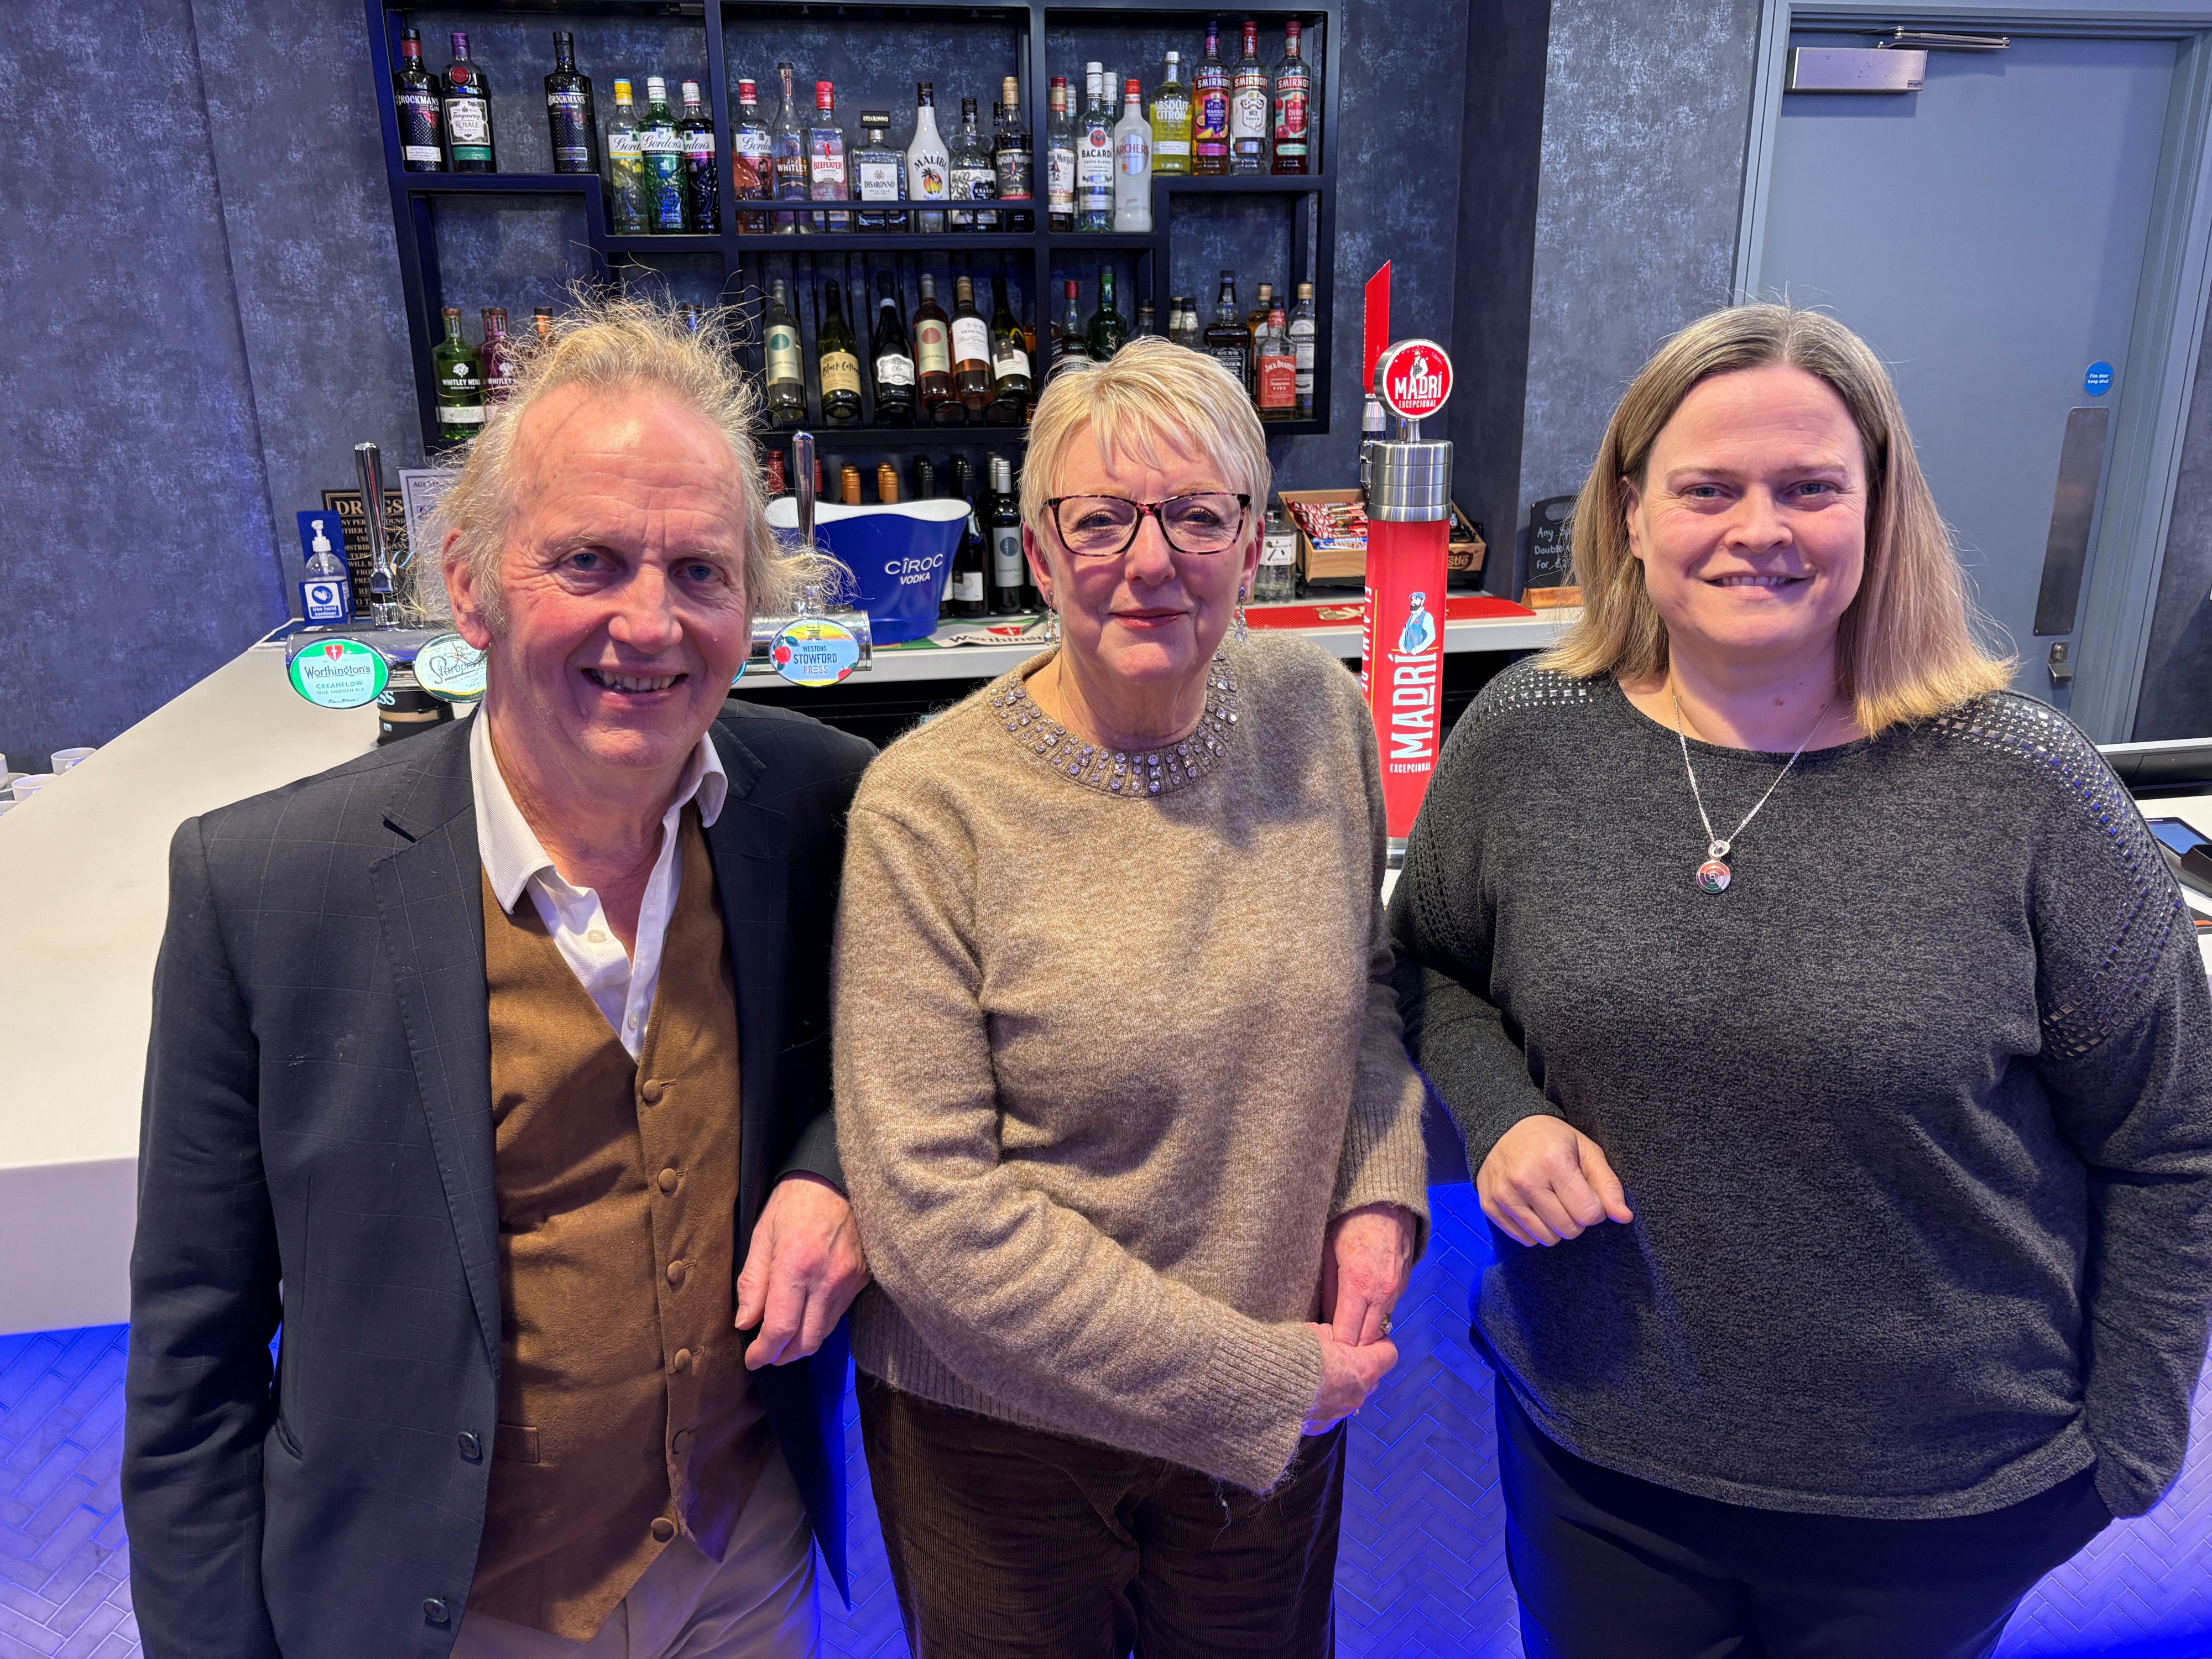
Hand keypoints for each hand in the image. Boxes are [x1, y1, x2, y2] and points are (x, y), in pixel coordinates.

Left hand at [734, 1174, 869, 1368]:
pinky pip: (838, 1315)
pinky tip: (806, 1315)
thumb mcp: (762, 1235)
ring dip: (801, 1344)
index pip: (781, 1329)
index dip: (763, 1352)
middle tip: (766, 1353)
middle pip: (806, 1342)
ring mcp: (849, 1281)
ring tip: (783, 1339)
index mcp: (796, 1265)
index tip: (751, 1359)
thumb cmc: (794, 1202)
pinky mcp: (862, 1279)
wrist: (837, 1178)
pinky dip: (819, 1324)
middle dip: (782, 1356)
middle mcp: (827, 1279)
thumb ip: (753, 1282)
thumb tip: (745, 1323)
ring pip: (824, 1333)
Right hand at [1302, 1323, 1398, 1433]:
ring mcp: (1342, 1412)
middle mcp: (1358, 1394)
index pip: (1389, 1353)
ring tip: (1320, 1372)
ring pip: (1352, 1393)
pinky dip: (1326, 1398)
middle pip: (1372, 1376)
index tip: (1365, 1336)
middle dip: (1360, 1363)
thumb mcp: (1318, 1331)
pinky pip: (1333, 1408)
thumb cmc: (1296, 1355)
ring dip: (1343, 1382)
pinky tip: (1308, 1389)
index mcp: (1363, 1369)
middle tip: (1340, 1352)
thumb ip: (1335, 1335)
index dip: (1379, 1342)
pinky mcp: (1324, 1423)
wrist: (1268, 1386)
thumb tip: (1336, 1336)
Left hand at [1321, 1203, 1415, 1345]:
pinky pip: (1388, 1310)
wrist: (1387, 1199)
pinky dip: (1375, 1315)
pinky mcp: (1405, 1285)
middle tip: (1333, 1349)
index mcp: (1358, 1285)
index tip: (1322, 1349)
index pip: (1348, 1336)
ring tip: (1345, 1331)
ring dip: (1364, 1333)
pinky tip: (1361, 1310)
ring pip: (1380, 1327)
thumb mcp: (1327, 1252)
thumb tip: (1324, 1319)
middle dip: (1351, 1348)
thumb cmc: (1349, 1220)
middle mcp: (1382, 1294)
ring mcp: (1397, 1290)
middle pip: (1367, 1340)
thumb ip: (1326, 1291)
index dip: (1334, 1347)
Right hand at [1477, 1115, 1632, 1247]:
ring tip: (1550, 1201)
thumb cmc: (1552, 1140)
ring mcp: (1504, 1195)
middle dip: (1575, 1219)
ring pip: (1546, 1239)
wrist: (1503, 1127)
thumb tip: (1625, 1218)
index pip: (1588, 1213)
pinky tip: (1532, 1206)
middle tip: (1567, 1197)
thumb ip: (1608, 1184)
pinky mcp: (1489, 1206)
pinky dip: (1534, 1229)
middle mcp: (1525, 1180)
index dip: (1595, 1209)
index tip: (1586, 1194)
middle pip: (1569, 1230)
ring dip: (1555, 1226)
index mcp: (1553, 1162)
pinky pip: (1524, 1239)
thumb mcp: (1586, 1151)